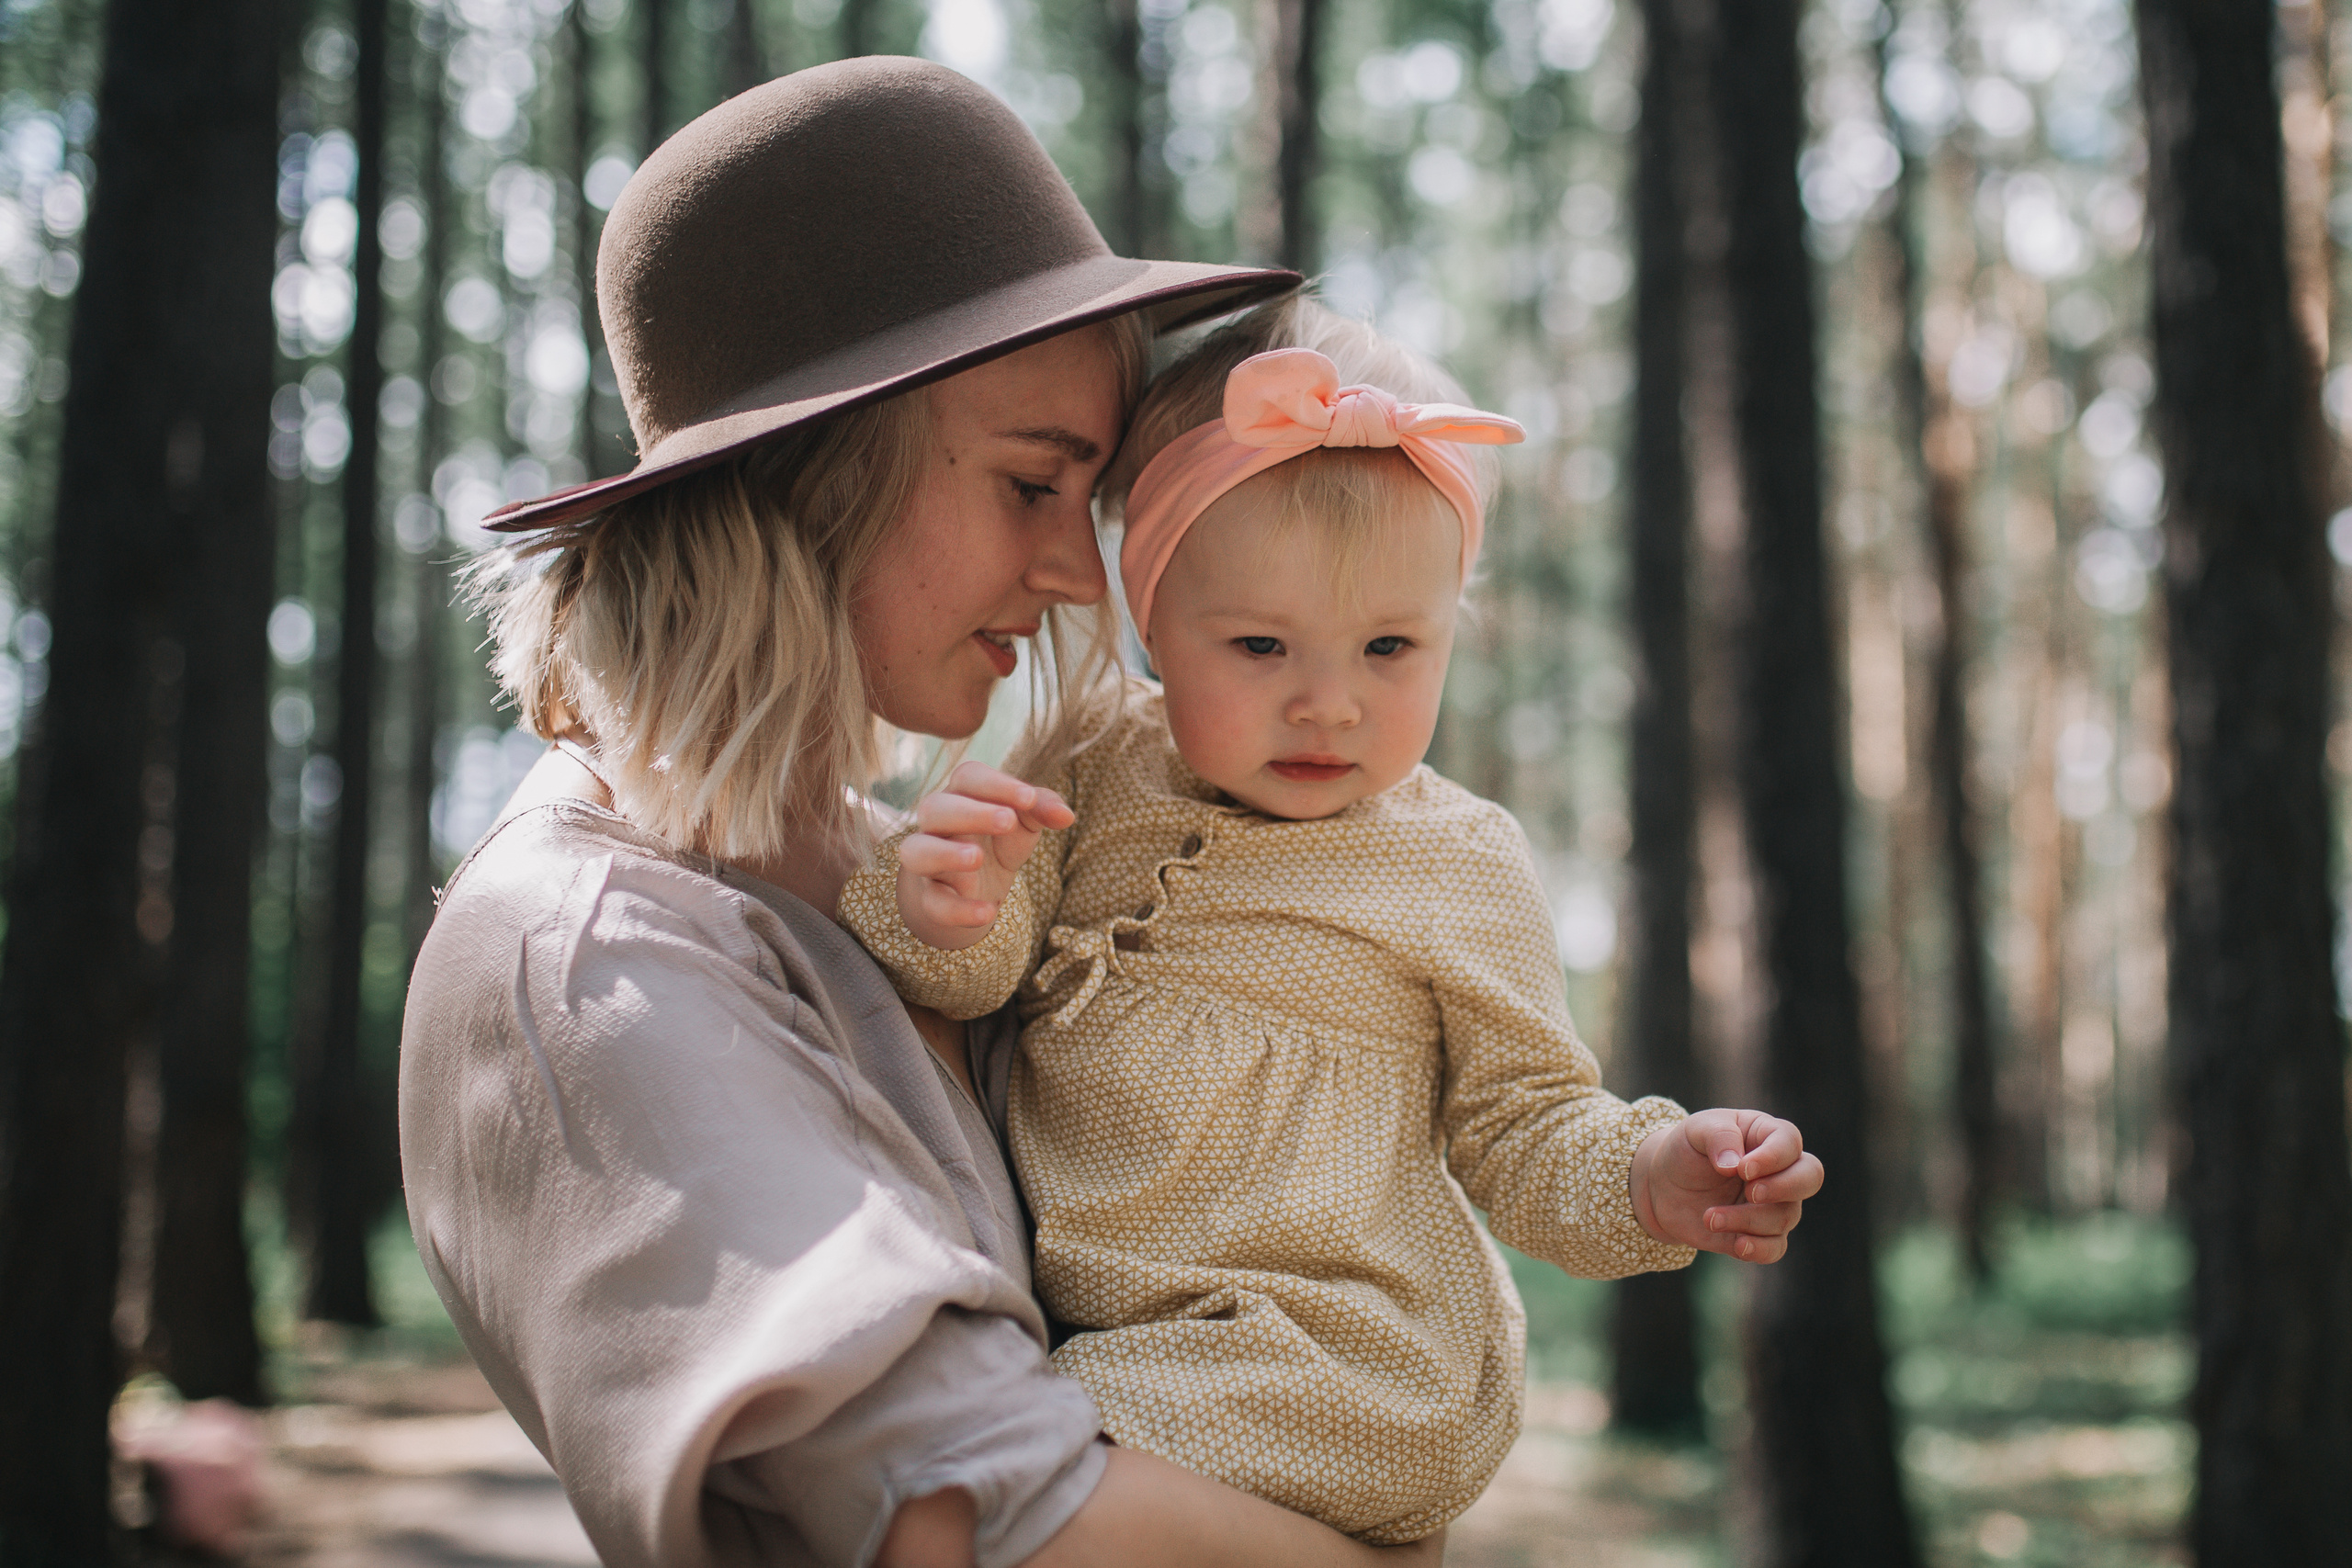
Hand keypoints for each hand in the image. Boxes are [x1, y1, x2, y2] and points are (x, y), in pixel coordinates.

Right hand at [897, 761, 1073, 950]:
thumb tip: (1067, 816)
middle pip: (935, 808)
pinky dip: (958, 909)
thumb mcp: (1025, 821)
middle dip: (971, 813)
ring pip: (916, 851)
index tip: (1028, 797)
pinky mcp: (931, 897)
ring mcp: (929, 861)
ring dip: (945, 853)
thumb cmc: (998, 840)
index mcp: (962, 795)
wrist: (974, 888)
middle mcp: (937, 824)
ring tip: (976, 858)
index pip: (968, 777)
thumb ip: (1043, 808)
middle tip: (1008, 821)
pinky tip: (989, 912)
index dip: (996, 784)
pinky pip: (934, 902)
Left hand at [1630, 1109, 1821, 1262]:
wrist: (1663, 1186)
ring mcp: (1773, 1204)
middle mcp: (1779, 1170)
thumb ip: (1718, 1136)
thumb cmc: (1686, 1150)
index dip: (1773, 1158)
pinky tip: (1737, 1244)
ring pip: (1786, 1216)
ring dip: (1747, 1220)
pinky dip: (1759, 1249)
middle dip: (1784, 1188)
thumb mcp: (1695, 1130)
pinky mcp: (1759, 1233)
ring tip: (1709, 1217)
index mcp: (1766, 1135)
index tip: (1742, 1169)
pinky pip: (1776, 1248)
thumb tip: (1735, 1163)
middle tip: (1750, 1192)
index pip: (1789, 1142)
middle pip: (1810, 1178)